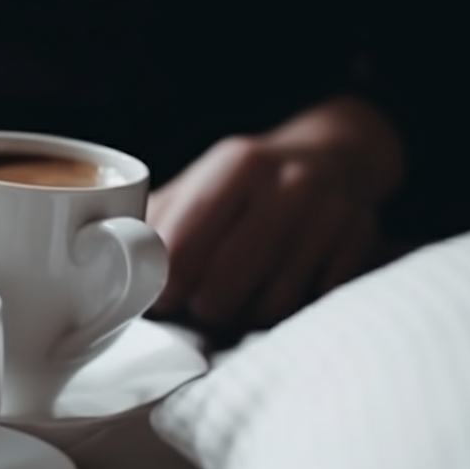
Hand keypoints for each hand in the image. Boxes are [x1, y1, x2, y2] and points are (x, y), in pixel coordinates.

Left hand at [148, 95, 403, 331]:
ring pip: (269, 305)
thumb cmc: (249, 181)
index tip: (162, 296)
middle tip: (197, 302)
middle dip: (201, 306)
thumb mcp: (200, 182)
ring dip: (242, 314)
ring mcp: (331, 213)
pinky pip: (309, 306)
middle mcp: (290, 184)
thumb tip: (109, 262)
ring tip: (234, 298)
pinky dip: (284, 312)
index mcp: (238, 165)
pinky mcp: (360, 242)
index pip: (182, 250)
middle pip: (223, 286)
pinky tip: (272, 292)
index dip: (165, 286)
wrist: (337, 154)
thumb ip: (155, 219)